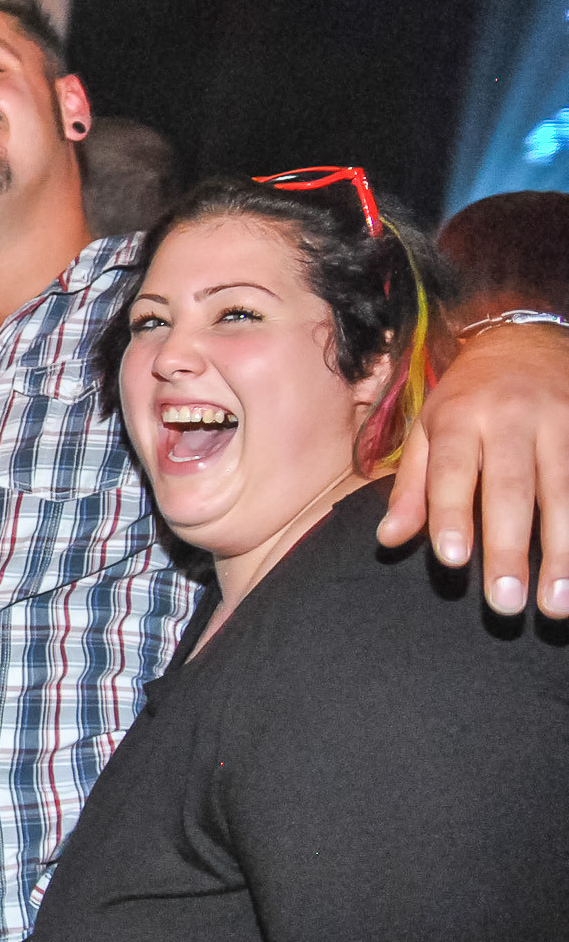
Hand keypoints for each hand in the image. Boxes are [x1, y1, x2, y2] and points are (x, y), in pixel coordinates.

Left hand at [377, 323, 568, 616]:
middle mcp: (511, 419)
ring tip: (557, 603)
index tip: (453, 559)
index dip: (452, 514)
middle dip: (510, 549)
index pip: (453, 470)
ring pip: (564, 492)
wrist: (523, 338)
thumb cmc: (465, 398)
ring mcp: (560, 422)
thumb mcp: (425, 431)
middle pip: (512, 490)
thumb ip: (411, 488)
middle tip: (505, 603)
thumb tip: (389, 540)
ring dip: (563, 552)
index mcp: (459, 417)